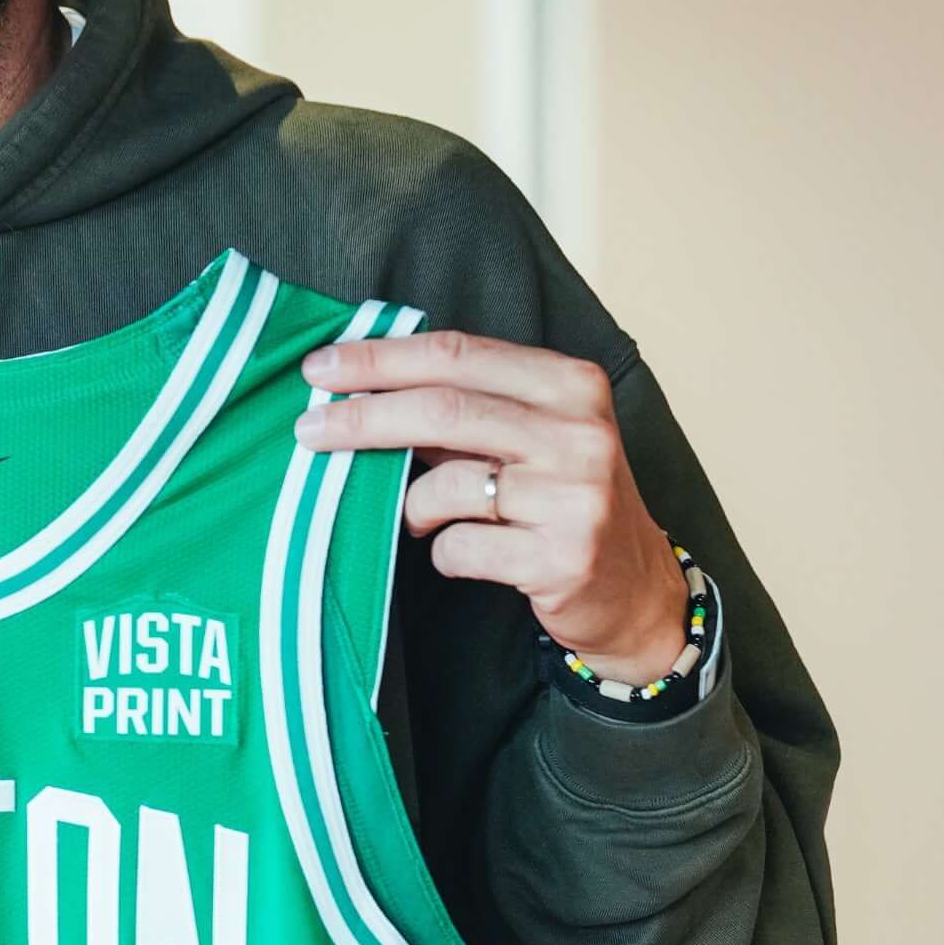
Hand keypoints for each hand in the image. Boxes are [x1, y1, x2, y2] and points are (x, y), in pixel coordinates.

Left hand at [298, 328, 682, 682]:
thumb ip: (463, 406)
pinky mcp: (564, 558)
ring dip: (410, 505)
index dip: (380, 357)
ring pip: (444, 485)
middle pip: (443, 410)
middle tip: (308, 430)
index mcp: (571, 383)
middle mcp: (581, 433)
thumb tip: (355, 385)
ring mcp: (577, 496)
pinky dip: (441, 551)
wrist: (635, 591)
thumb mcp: (529, 436)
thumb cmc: (560, 500)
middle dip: (362, 418)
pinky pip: (459, 547)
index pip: (458, 354)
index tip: (319, 368)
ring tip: (421, 516)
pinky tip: (463, 552)